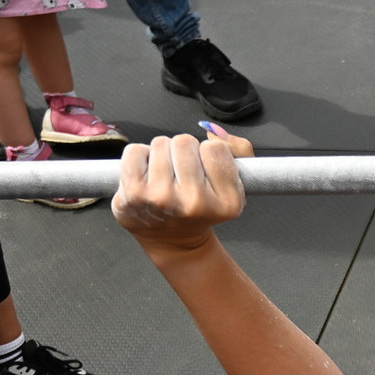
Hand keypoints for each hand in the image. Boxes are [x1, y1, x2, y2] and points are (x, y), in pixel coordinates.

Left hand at [114, 127, 251, 254]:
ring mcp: (162, 198)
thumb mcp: (235, 185)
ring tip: (165, 176)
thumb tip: (213, 132)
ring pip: (160, 143)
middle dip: (183, 152)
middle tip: (182, 174)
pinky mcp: (134, 194)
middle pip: (185, 141)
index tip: (205, 172)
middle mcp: (195, 202)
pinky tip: (147, 176)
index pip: (215, 148)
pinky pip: (134, 151)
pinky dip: (139, 158)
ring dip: (162, 154)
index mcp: (227, 201)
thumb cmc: (202, 209)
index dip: (208, 154)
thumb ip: (240, 150)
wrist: (174, 242)